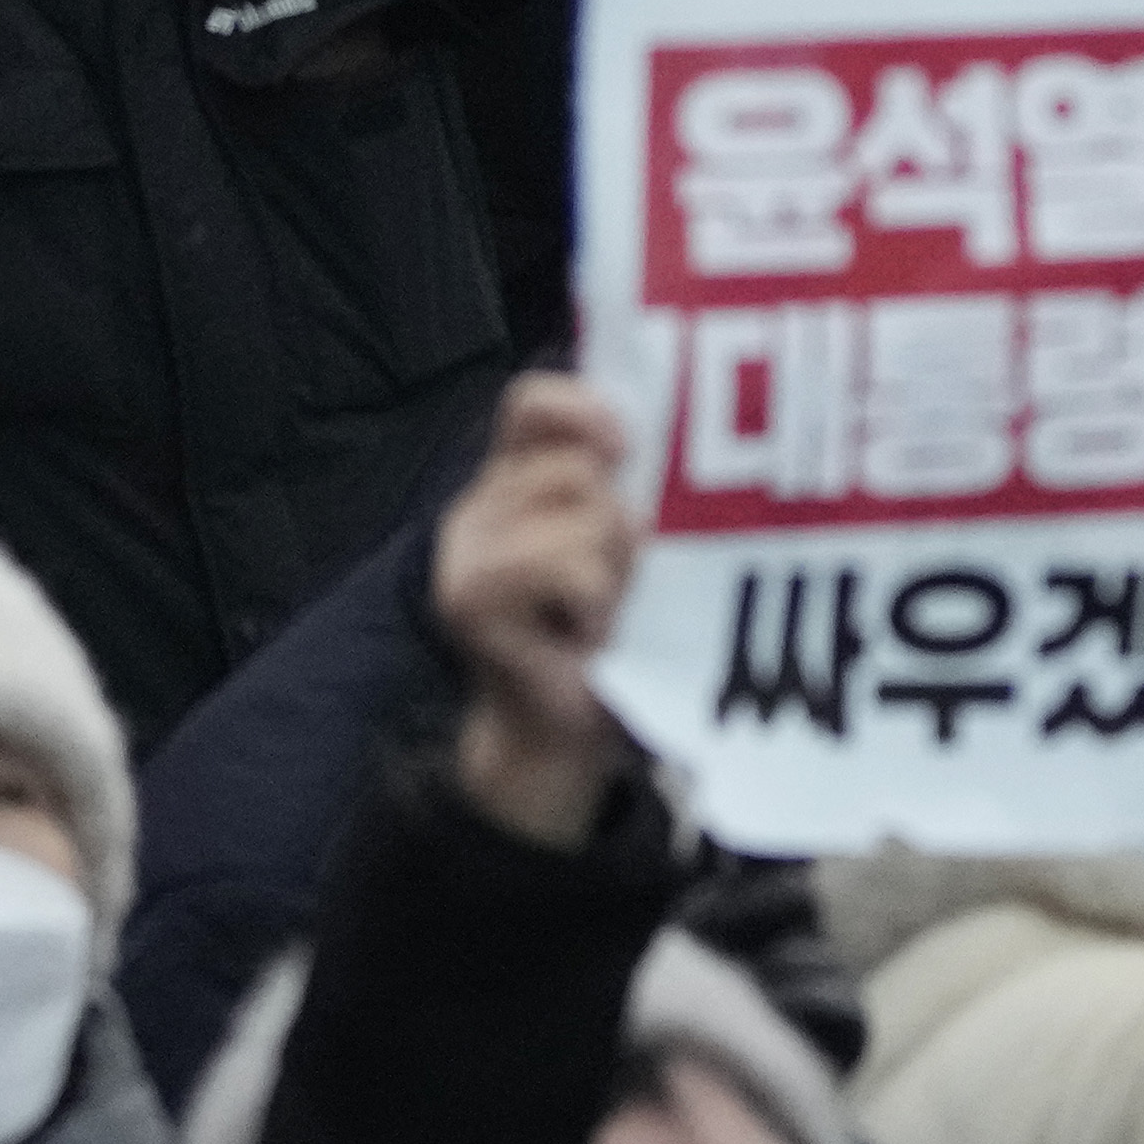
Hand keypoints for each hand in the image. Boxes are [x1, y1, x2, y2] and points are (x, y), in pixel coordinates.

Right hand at [430, 374, 639, 847]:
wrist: (561, 738)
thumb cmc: (607, 641)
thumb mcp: (623, 551)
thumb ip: (628, 491)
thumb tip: (679, 442)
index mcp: (511, 483)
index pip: (531, 405)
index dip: (582, 408)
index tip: (628, 446)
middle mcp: (477, 507)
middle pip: (577, 467)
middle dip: (620, 521)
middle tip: (619, 581)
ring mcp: (465, 552)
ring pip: (583, 514)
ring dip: (615, 566)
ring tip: (603, 611)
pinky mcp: (470, 598)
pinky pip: (571, 566)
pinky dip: (598, 601)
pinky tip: (587, 633)